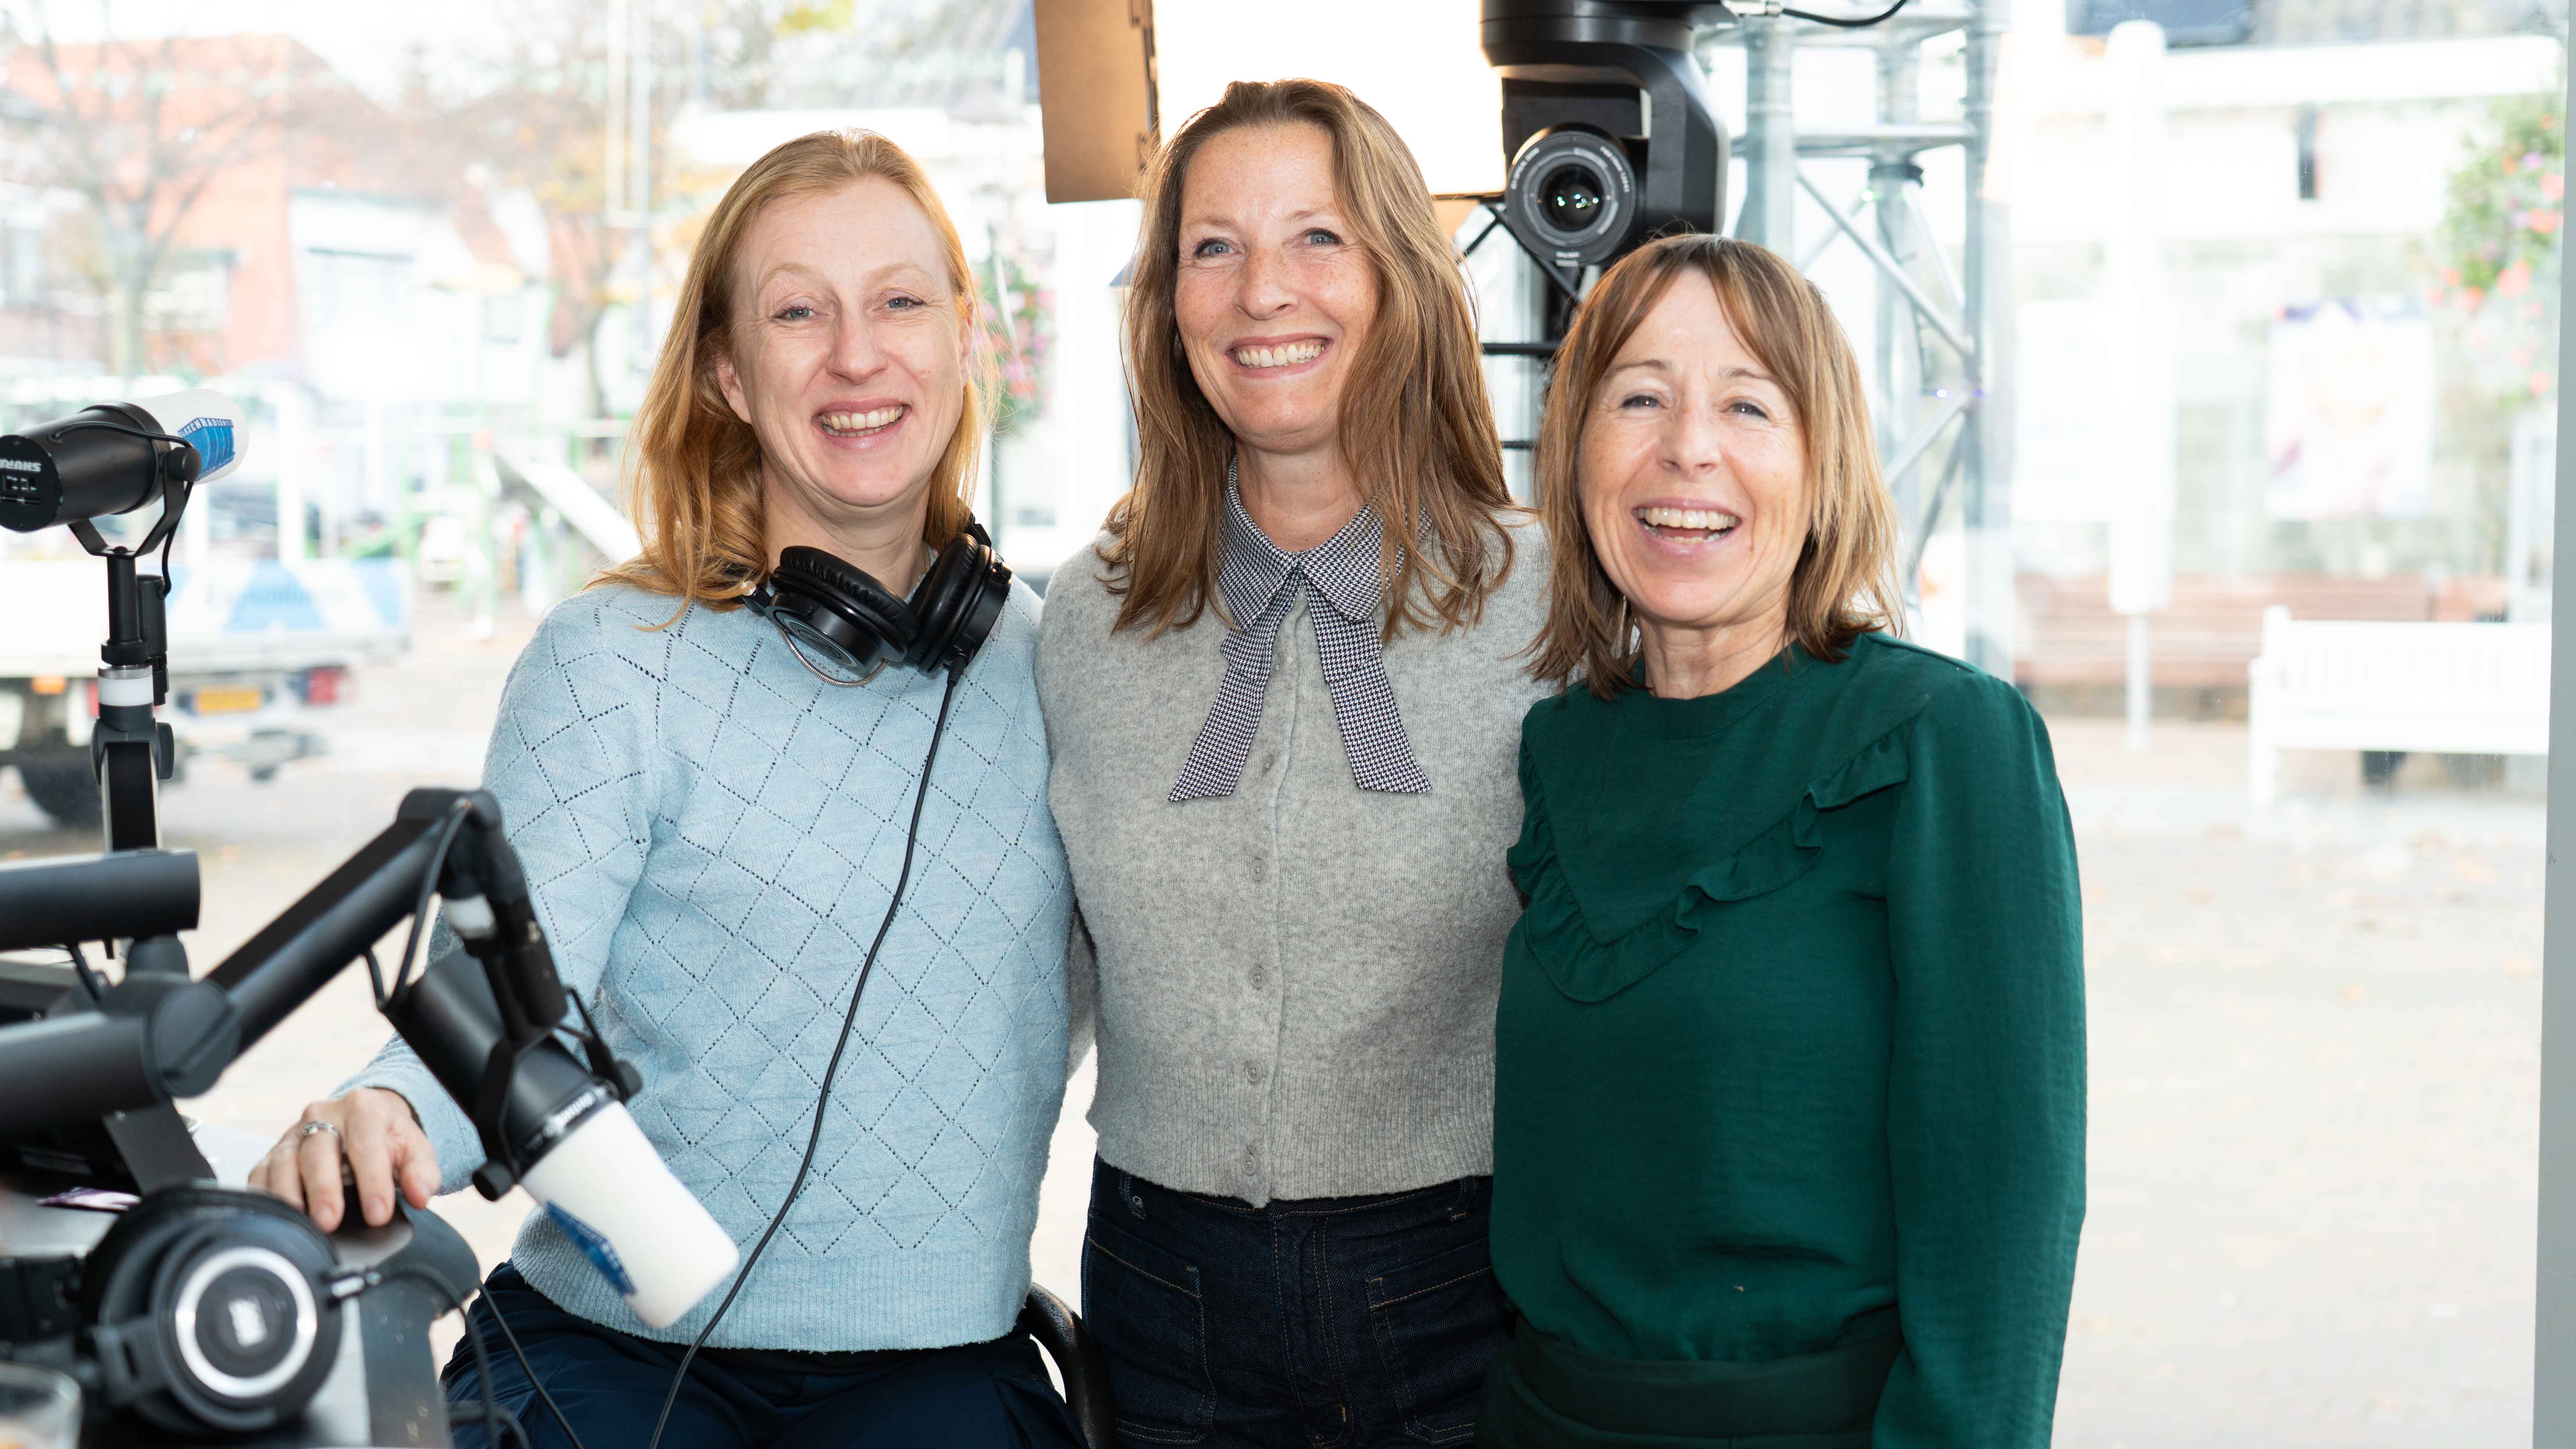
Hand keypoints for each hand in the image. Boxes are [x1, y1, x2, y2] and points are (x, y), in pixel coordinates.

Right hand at [247, 1088, 437, 1231]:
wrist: (364, 1121)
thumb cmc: (388, 1140)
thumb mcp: (415, 1150)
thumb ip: (422, 1172)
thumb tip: (420, 1195)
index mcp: (363, 1109)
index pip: (366, 1144)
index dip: (372, 1181)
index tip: (378, 1215)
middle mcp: (322, 1115)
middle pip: (318, 1150)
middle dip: (323, 1188)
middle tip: (330, 1222)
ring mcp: (293, 1134)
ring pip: (283, 1162)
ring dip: (289, 1195)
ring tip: (301, 1224)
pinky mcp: (272, 1154)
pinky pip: (260, 1174)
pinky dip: (266, 1196)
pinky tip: (276, 1219)